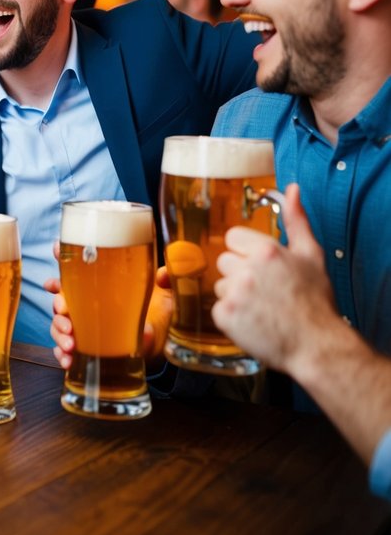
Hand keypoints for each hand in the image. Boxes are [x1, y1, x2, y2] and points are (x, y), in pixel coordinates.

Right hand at [46, 267, 173, 371]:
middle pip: (61, 299)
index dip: (61, 258)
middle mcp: (88, 303)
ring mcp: (86, 327)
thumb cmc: (160, 312)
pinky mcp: (88, 349)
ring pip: (58, 325)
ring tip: (70, 343)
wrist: (163, 343)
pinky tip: (67, 359)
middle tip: (65, 311)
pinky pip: (65, 350)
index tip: (56, 251)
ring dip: (58, 332)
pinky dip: (61, 354)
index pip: (76, 268)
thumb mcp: (165, 294)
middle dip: (57, 304)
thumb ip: (166, 280)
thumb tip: (162, 276)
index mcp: (101, 285)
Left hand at [213, 184, 337, 373]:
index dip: (246, 252)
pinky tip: (253, 320)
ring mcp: (234, 293)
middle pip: (224, 261)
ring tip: (261, 307)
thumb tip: (290, 189)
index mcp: (266, 250)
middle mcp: (247, 269)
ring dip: (235, 295)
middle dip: (239, 273)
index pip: (232, 238)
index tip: (261, 267)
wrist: (317, 345)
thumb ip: (296, 220)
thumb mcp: (311, 255)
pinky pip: (217, 308)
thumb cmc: (315, 301)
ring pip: (220, 285)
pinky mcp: (225, 315)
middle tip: (264, 290)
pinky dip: (232, 316)